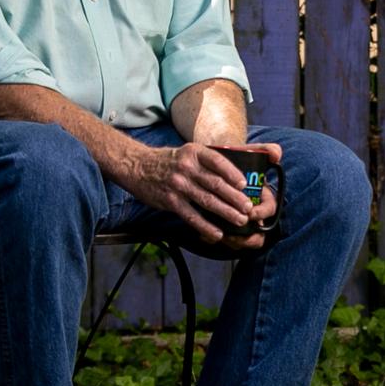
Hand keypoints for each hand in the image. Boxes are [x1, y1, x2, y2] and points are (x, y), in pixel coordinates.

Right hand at [128, 142, 281, 248]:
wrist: (136, 166)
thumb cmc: (166, 162)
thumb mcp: (185, 153)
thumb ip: (205, 162)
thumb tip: (233, 177)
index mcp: (193, 152)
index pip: (218, 162)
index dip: (233, 174)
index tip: (245, 185)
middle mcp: (186, 167)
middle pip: (216, 184)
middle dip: (235, 198)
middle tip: (248, 208)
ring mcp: (178, 184)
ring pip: (207, 201)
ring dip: (226, 213)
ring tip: (239, 221)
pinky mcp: (170, 201)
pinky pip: (192, 216)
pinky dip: (206, 226)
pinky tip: (217, 233)